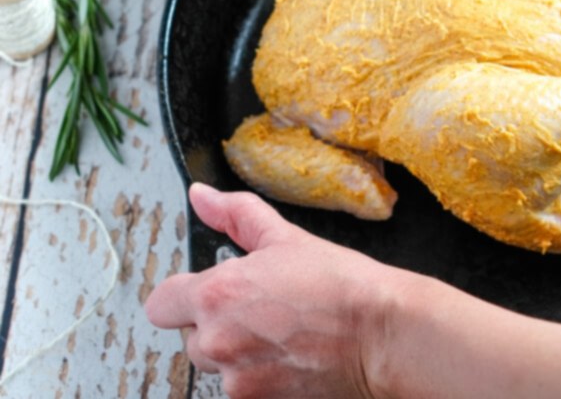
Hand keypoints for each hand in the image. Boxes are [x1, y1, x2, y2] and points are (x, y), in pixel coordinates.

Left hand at [144, 184, 403, 398]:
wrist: (384, 336)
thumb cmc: (344, 288)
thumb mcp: (288, 239)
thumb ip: (236, 215)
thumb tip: (203, 197)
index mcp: (217, 294)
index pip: (161, 303)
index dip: (185, 295)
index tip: (210, 293)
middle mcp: (217, 341)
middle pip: (191, 337)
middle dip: (219, 324)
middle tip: (265, 312)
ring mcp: (237, 380)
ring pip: (219, 366)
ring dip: (241, 354)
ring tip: (285, 336)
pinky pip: (244, 390)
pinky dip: (262, 377)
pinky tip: (293, 359)